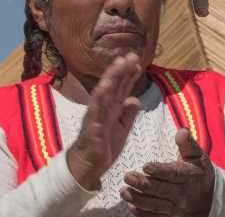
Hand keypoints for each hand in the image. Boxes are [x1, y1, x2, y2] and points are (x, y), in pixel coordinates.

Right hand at [67, 53, 141, 189]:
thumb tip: (135, 99)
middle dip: (119, 72)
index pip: (121, 88)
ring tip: (114, 70)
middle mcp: (103, 109)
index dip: (129, 75)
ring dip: (107, 83)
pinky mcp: (91, 131)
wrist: (88, 167)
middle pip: (112, 87)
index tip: (137, 61)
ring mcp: (95, 118)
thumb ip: (128, 114)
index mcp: (112, 108)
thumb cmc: (103, 145)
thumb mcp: (121, 129)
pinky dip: (98, 106)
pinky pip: (94, 117)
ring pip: (101, 98)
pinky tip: (101, 95)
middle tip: (127, 57)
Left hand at [120, 128, 214, 216]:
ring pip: (156, 206)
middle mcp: (183, 195)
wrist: (211, 198)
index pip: (173, 174)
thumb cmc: (198, 171)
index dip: (160, 171)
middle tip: (128, 177)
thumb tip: (181, 131)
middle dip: (143, 185)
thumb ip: (187, 143)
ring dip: (139, 200)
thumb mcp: (197, 155)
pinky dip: (143, 214)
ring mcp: (177, 209)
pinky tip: (131, 206)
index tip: (146, 166)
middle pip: (161, 190)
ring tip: (124, 192)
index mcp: (189, 176)